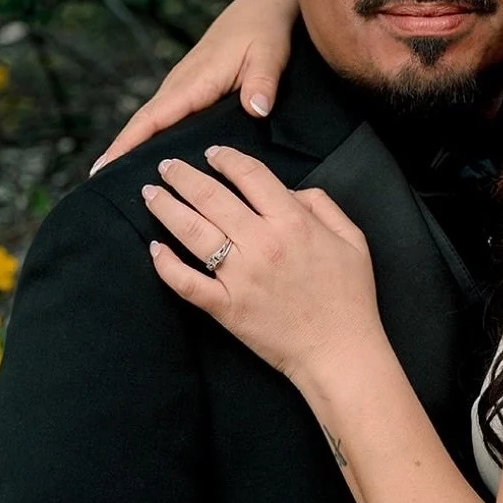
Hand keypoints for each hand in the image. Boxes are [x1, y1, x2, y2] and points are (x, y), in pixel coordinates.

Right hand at [92, 0, 297, 173]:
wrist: (258, 9)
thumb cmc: (264, 31)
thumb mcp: (270, 55)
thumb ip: (263, 83)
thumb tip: (256, 109)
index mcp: (195, 81)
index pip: (153, 118)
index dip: (128, 144)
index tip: (104, 168)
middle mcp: (181, 85)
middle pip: (144, 125)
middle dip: (120, 154)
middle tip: (101, 189)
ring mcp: (182, 86)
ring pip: (152, 121)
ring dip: (133, 147)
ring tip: (117, 184)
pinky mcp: (190, 88)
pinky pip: (165, 116)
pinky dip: (150, 136)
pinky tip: (150, 159)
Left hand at [142, 146, 381, 386]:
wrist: (340, 350)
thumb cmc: (350, 296)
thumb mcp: (352, 238)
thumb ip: (322, 205)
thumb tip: (290, 190)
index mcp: (293, 223)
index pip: (250, 175)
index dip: (226, 158)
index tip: (212, 153)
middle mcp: (261, 244)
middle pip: (211, 196)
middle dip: (183, 176)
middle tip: (166, 166)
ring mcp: (239, 277)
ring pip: (192, 231)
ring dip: (166, 208)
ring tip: (151, 194)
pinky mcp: (225, 307)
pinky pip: (186, 282)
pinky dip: (165, 265)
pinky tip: (154, 248)